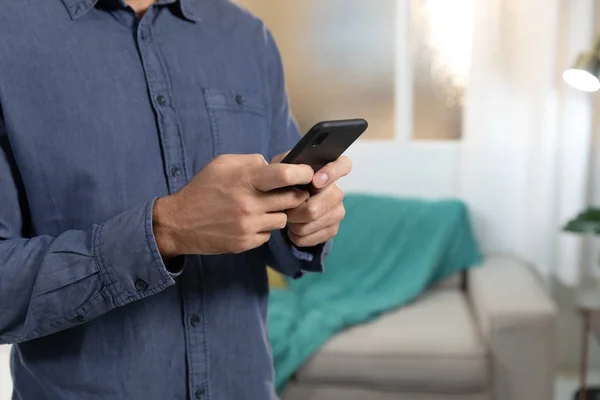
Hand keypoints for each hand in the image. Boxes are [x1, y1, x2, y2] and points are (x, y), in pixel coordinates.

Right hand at [152, 154, 313, 256]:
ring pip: (283, 219)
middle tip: (292, 191)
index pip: (285, 175)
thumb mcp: (223, 164)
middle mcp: (249, 204)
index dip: (302, 173)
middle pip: (293, 199)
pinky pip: (269, 234)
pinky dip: (265, 227)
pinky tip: (252, 221)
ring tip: (265, 207)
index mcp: (245, 180)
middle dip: (297, 194)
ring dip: (279, 212)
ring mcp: (249, 226)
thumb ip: (252, 162)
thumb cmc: (203, 188)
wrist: (179, 223)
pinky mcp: (246, 243)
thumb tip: (277, 165)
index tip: (308, 173)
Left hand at [281, 156, 351, 247]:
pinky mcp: (333, 229)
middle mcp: (337, 192)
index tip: (315, 181)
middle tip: (285, 207)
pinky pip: (308, 237)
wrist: (290, 205)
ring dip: (293, 222)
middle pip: (315, 207)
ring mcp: (337, 212)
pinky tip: (293, 227)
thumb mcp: (284, 167)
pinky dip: (295, 235)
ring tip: (289, 215)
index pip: (342, 165)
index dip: (331, 173)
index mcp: (329, 171)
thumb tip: (291, 172)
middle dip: (294, 210)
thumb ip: (288, 163)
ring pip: (309, 224)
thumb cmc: (288, 183)